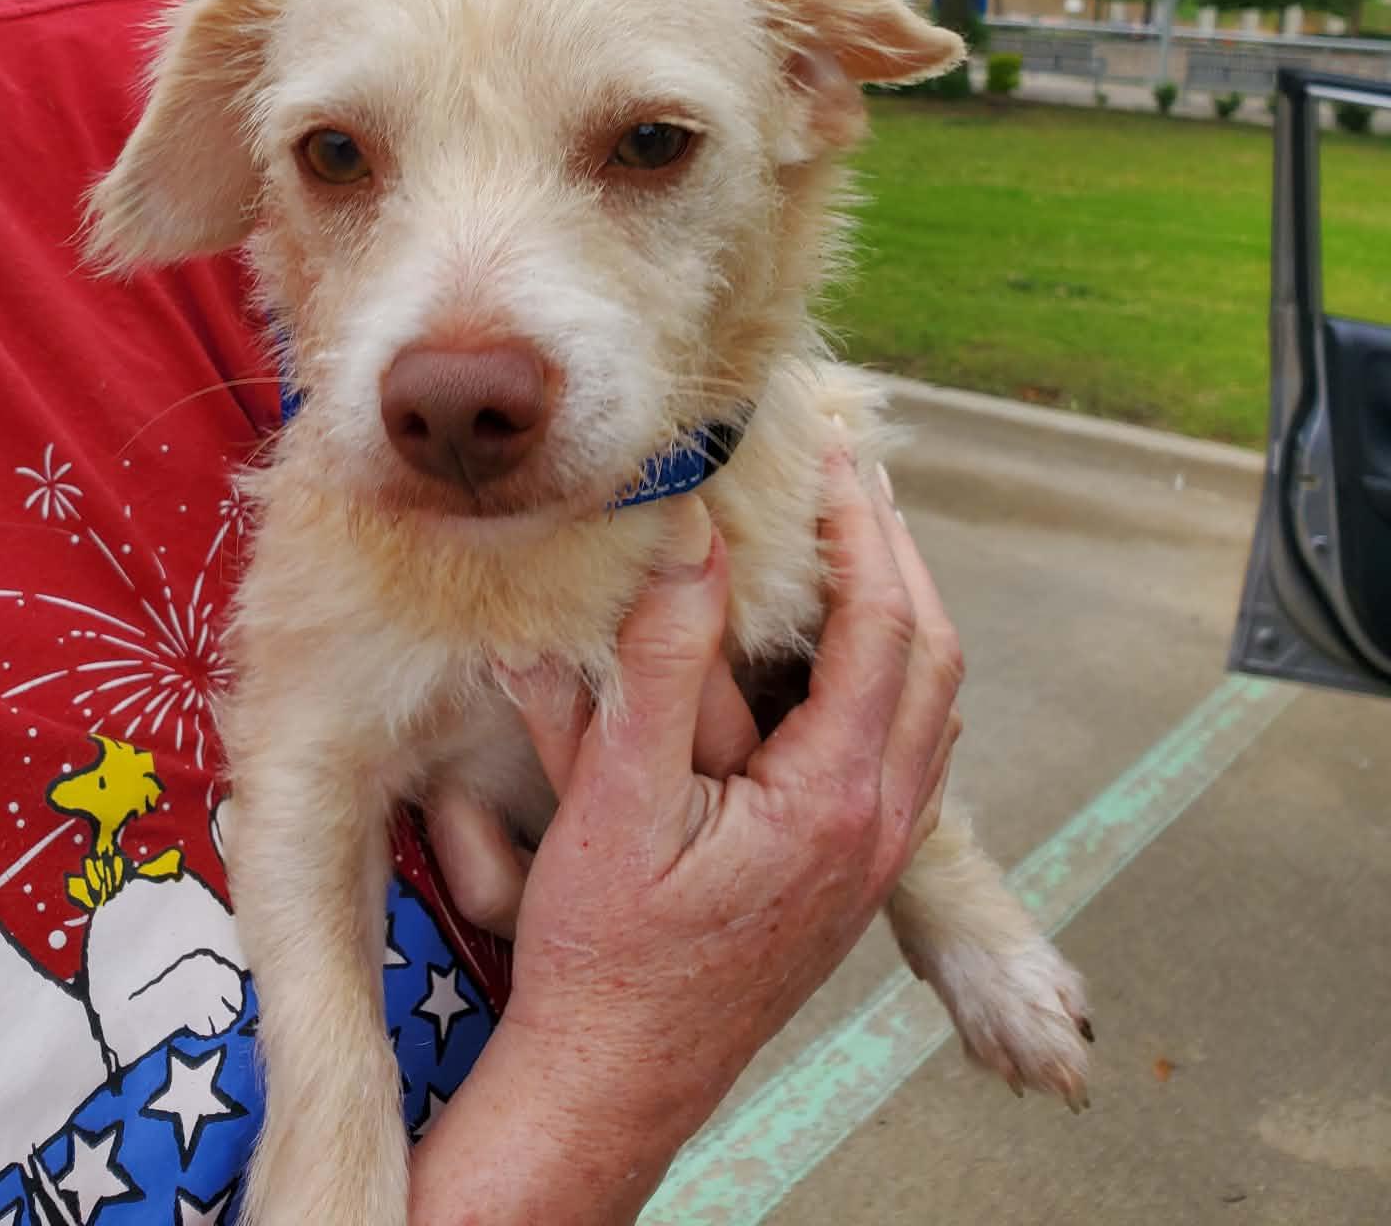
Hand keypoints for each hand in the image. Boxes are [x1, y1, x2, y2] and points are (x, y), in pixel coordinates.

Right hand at [412, 451, 963, 1223]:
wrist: (611, 1082)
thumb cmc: (605, 953)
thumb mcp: (619, 796)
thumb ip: (664, 659)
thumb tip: (693, 532)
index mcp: (836, 799)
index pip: (885, 624)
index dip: (864, 527)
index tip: (835, 456)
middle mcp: (879, 828)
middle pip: (932, 658)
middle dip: (901, 556)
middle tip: (859, 479)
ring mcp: (874, 859)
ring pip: (927, 708)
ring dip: (903, 615)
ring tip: (857, 543)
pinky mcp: (851, 878)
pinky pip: (903, 753)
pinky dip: (886, 678)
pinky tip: (838, 654)